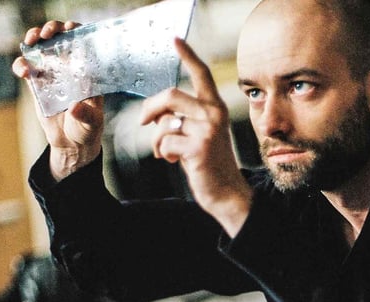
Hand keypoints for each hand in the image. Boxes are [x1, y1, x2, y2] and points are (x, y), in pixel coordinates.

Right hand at [12, 20, 103, 181]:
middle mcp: (69, 68)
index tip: (70, 29)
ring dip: (34, 38)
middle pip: (59, 38)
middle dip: (52, 29)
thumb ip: (86, 115)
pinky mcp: (37, 83)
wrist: (71, 144)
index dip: (76, 31)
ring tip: (32, 42)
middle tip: (47, 34)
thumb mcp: (92, 124)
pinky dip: (21, 65)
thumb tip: (74, 107)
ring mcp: (52, 73)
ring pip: (41, 47)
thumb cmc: (87, 130)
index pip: (82, 43)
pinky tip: (23, 71)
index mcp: (86, 72)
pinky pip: (26, 67)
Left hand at [141, 38, 252, 236]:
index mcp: (215, 108)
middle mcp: (213, 115)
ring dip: (156, 139)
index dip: (188, 56)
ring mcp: (207, 131)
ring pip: (165, 122)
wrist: (226, 192)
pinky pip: (165, 142)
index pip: (202, 75)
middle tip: (143, 122)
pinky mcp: (198, 148)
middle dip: (150, 109)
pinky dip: (163, 153)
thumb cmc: (209, 164)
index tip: (175, 40)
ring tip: (164, 152)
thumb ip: (182, 118)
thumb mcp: (199, 134)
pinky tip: (173, 161)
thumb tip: (154, 114)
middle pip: (170, 96)